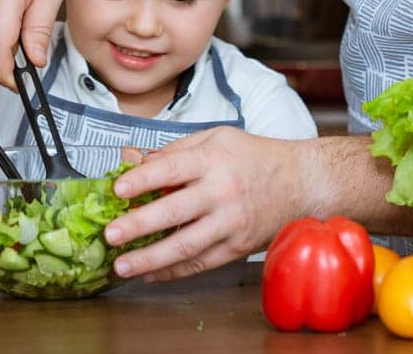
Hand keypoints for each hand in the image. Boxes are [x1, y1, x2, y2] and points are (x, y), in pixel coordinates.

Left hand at [102, 127, 308, 281]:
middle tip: (109, 235)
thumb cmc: (256, 157)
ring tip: (121, 266)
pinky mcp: (237, 247)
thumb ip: (174, 151)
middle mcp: (222, 192)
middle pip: (174, 212)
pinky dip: (172, 271)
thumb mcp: (217, 139)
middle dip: (138, 225)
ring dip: (149, 259)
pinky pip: (200, 264)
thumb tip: (132, 160)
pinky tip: (150, 273)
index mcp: (214, 159)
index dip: (142, 179)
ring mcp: (231, 223)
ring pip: (185, 246)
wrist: (302, 183)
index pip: (172, 168)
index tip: (116, 189)